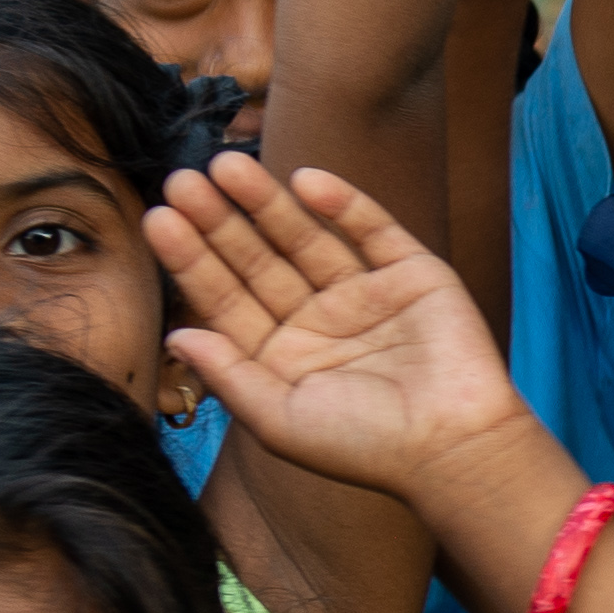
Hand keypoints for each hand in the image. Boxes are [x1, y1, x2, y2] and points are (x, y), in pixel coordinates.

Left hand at [147, 154, 531, 498]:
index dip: (192, 260)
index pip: (226, 300)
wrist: (454, 445)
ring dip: (267, 203)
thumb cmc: (364, 447)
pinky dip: (342, 204)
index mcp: (282, 358)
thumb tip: (174, 337)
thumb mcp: (277, 418)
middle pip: (257, 261)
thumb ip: (227, 373)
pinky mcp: (413, 274)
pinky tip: (305, 180)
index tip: (159, 219)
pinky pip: (372, 230)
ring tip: (228, 165)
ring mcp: (365, 295)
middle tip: (183, 180)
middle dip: (220, 223)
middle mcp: (318, 322)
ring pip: (306, 238)